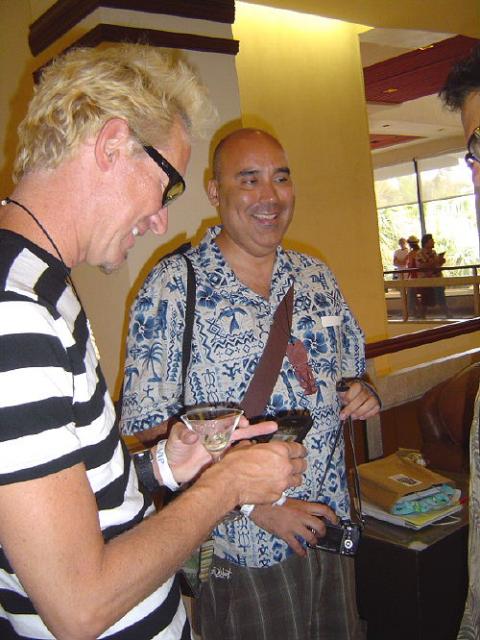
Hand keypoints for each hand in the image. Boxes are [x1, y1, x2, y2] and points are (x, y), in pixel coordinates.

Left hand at [162, 417, 278, 483]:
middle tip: (272, 426)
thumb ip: (183, 434)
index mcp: (210, 429)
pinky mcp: (221, 461)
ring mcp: (221, 449)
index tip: (246, 424)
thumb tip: (193, 434)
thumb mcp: (176, 438)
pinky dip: (248, 457)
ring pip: (242, 444)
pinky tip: (261, 459)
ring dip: (256, 442)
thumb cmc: (173, 449)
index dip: (237, 422)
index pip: (227, 422)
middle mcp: (219, 437)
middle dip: (256, 429)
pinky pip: (237, 458)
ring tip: (273, 441)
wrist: (171, 469)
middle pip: (240, 431)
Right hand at [205, 440, 306, 506]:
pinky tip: (272, 486)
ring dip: (293, 477)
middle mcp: (285, 466)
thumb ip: (260, 447)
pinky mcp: (277, 496)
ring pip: (297, 480)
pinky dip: (281, 489)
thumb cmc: (235, 463)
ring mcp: (283, 483)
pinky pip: (284, 491)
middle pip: (302, 465)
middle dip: (299, 463)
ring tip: (286, 476)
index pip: (299, 449)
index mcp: (280, 451)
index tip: (299, 451)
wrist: (228, 483)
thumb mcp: (247, 447)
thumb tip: (258, 447)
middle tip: (295, 463)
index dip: (299, 450)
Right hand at [250, 499, 337, 555]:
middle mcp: (300, 515)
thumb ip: (298, 506)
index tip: (335, 520)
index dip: (332, 515)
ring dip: (313, 541)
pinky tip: (302, 554)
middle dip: (323, 531)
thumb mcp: (288, 499)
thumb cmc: (271, 500)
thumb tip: (307, 511)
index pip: (323, 509)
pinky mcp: (285, 534)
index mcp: (301, 505)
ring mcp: (293, 526)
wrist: (257, 505)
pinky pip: (296, 545)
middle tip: (322, 533)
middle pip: (320, 525)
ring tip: (312, 542)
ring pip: (310, 537)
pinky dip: (301, 551)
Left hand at [338, 381, 379, 420]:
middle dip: (351, 408)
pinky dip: (367, 415)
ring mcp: (374, 397)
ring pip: (369, 404)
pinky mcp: (377, 404)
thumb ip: (343, 394)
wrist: (365, 392)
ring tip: (352, 417)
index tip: (344, 402)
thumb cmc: (352, 393)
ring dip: (359, 412)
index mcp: (358, 384)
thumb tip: (342, 400)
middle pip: (361, 398)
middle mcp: (367, 390)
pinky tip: (360, 417)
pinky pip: (375, 410)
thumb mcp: (345, 391)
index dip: (349, 396)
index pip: (356, 388)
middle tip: (343, 416)